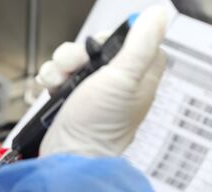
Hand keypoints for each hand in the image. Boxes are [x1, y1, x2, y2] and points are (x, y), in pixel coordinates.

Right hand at [38, 6, 168, 157]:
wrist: (68, 156)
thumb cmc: (99, 126)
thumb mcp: (125, 77)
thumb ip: (142, 43)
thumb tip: (158, 14)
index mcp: (140, 79)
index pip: (136, 42)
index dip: (118, 38)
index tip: (106, 44)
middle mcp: (117, 85)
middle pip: (100, 48)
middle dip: (82, 51)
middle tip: (80, 65)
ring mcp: (92, 93)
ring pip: (76, 59)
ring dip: (63, 64)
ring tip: (61, 79)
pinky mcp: (70, 100)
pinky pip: (60, 76)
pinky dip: (53, 78)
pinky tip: (53, 87)